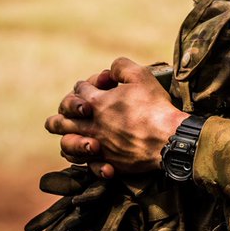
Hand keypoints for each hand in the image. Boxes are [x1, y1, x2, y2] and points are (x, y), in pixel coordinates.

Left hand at [45, 57, 186, 177]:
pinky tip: (87, 153)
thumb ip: (120, 66)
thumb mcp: (140, 75)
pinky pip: (83, 163)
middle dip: (61, 113)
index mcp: (97, 102)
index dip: (86, 84)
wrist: (168, 138)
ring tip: (68, 135)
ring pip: (67, 144)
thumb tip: (110, 69)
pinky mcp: (106, 162)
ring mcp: (97, 145)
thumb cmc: (154, 106)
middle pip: (62, 120)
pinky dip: (81, 159)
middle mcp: (92, 125)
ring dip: (66, 137)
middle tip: (64, 114)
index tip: (95, 85)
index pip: (79, 89)